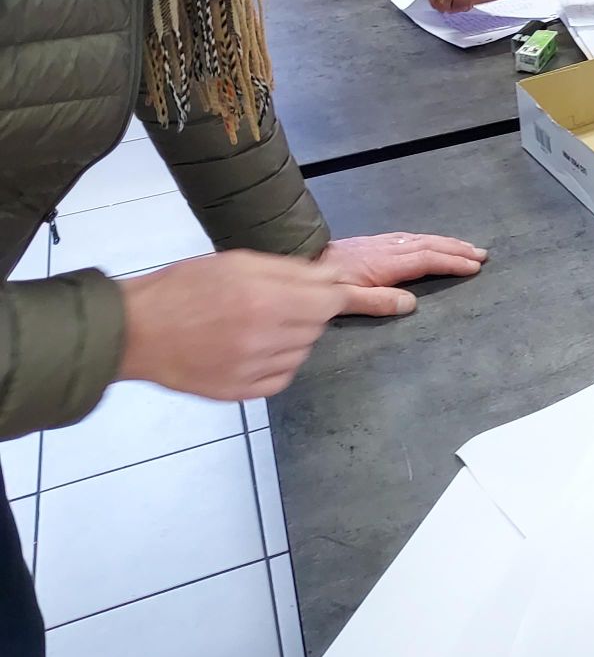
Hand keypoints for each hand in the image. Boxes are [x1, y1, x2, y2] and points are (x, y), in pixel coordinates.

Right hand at [117, 249, 354, 399]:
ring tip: (253, 322)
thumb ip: (292, 271)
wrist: (137, 331)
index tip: (394, 302)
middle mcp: (266, 339)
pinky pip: (282, 376)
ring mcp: (254, 371)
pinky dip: (278, 362)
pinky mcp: (242, 393)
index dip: (360, 296)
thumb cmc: (184, 288)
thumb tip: (334, 277)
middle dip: (309, 310)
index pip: (333, 299)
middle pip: (318, 325)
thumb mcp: (239, 263)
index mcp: (268, 300)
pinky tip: (250, 347)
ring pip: (302, 352)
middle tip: (274, 300)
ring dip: (293, 336)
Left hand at [312, 232, 487, 316]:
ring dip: (445, 243)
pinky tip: (430, 242)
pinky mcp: (372, 243)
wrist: (298, 259)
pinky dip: (427, 239)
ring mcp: (379, 244)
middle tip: (482, 254)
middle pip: (428, 246)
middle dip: (457, 249)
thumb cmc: (320, 286)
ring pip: (420, 239)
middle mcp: (386, 250)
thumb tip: (412, 304)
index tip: (474, 266)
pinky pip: (408, 238)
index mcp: (383, 264)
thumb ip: (378, 301)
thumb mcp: (344, 300)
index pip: (426, 260)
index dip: (451, 262)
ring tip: (466, 247)